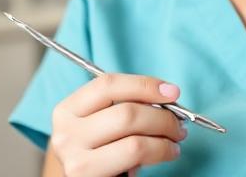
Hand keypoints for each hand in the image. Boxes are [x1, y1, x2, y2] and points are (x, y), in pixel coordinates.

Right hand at [49, 73, 186, 176]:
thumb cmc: (95, 150)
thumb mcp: (99, 123)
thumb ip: (123, 106)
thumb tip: (166, 97)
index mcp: (67, 110)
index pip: (108, 84)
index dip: (144, 85)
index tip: (172, 92)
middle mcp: (66, 134)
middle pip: (127, 113)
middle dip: (163, 117)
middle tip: (179, 123)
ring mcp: (76, 160)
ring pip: (135, 141)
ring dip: (165, 138)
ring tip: (175, 140)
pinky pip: (136, 159)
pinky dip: (160, 152)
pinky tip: (166, 152)